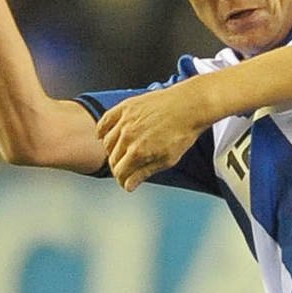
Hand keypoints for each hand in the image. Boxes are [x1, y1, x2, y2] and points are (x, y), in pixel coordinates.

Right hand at [96, 84, 211, 190]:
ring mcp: (125, 121)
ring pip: (108, 143)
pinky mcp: (125, 107)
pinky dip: (102, 131)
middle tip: (126, 169)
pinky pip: (105, 121)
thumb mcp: (168, 159)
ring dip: (112, 151)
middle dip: (119, 167)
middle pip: (113, 159)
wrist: (190, 106)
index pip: (121, 172)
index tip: (126, 181)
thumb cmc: (183, 132)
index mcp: (138, 152)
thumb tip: (128, 186)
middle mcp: (127, 137)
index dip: (123, 180)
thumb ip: (144, 172)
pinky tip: (103, 137)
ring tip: (120, 154)